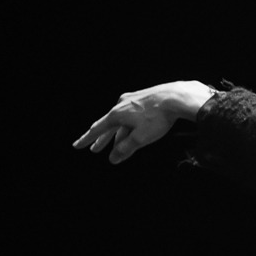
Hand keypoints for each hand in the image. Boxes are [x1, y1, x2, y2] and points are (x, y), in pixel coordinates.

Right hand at [72, 80, 215, 163]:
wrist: (176, 97)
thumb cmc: (158, 117)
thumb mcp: (140, 138)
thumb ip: (125, 149)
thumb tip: (113, 159)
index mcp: (116, 114)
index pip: (97, 130)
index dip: (87, 139)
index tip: (78, 146)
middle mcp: (121, 104)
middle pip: (109, 125)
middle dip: (103, 139)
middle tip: (95, 149)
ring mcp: (133, 99)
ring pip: (122, 120)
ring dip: (119, 133)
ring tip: (117, 144)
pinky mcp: (145, 97)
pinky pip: (133, 114)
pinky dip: (130, 125)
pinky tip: (134, 128)